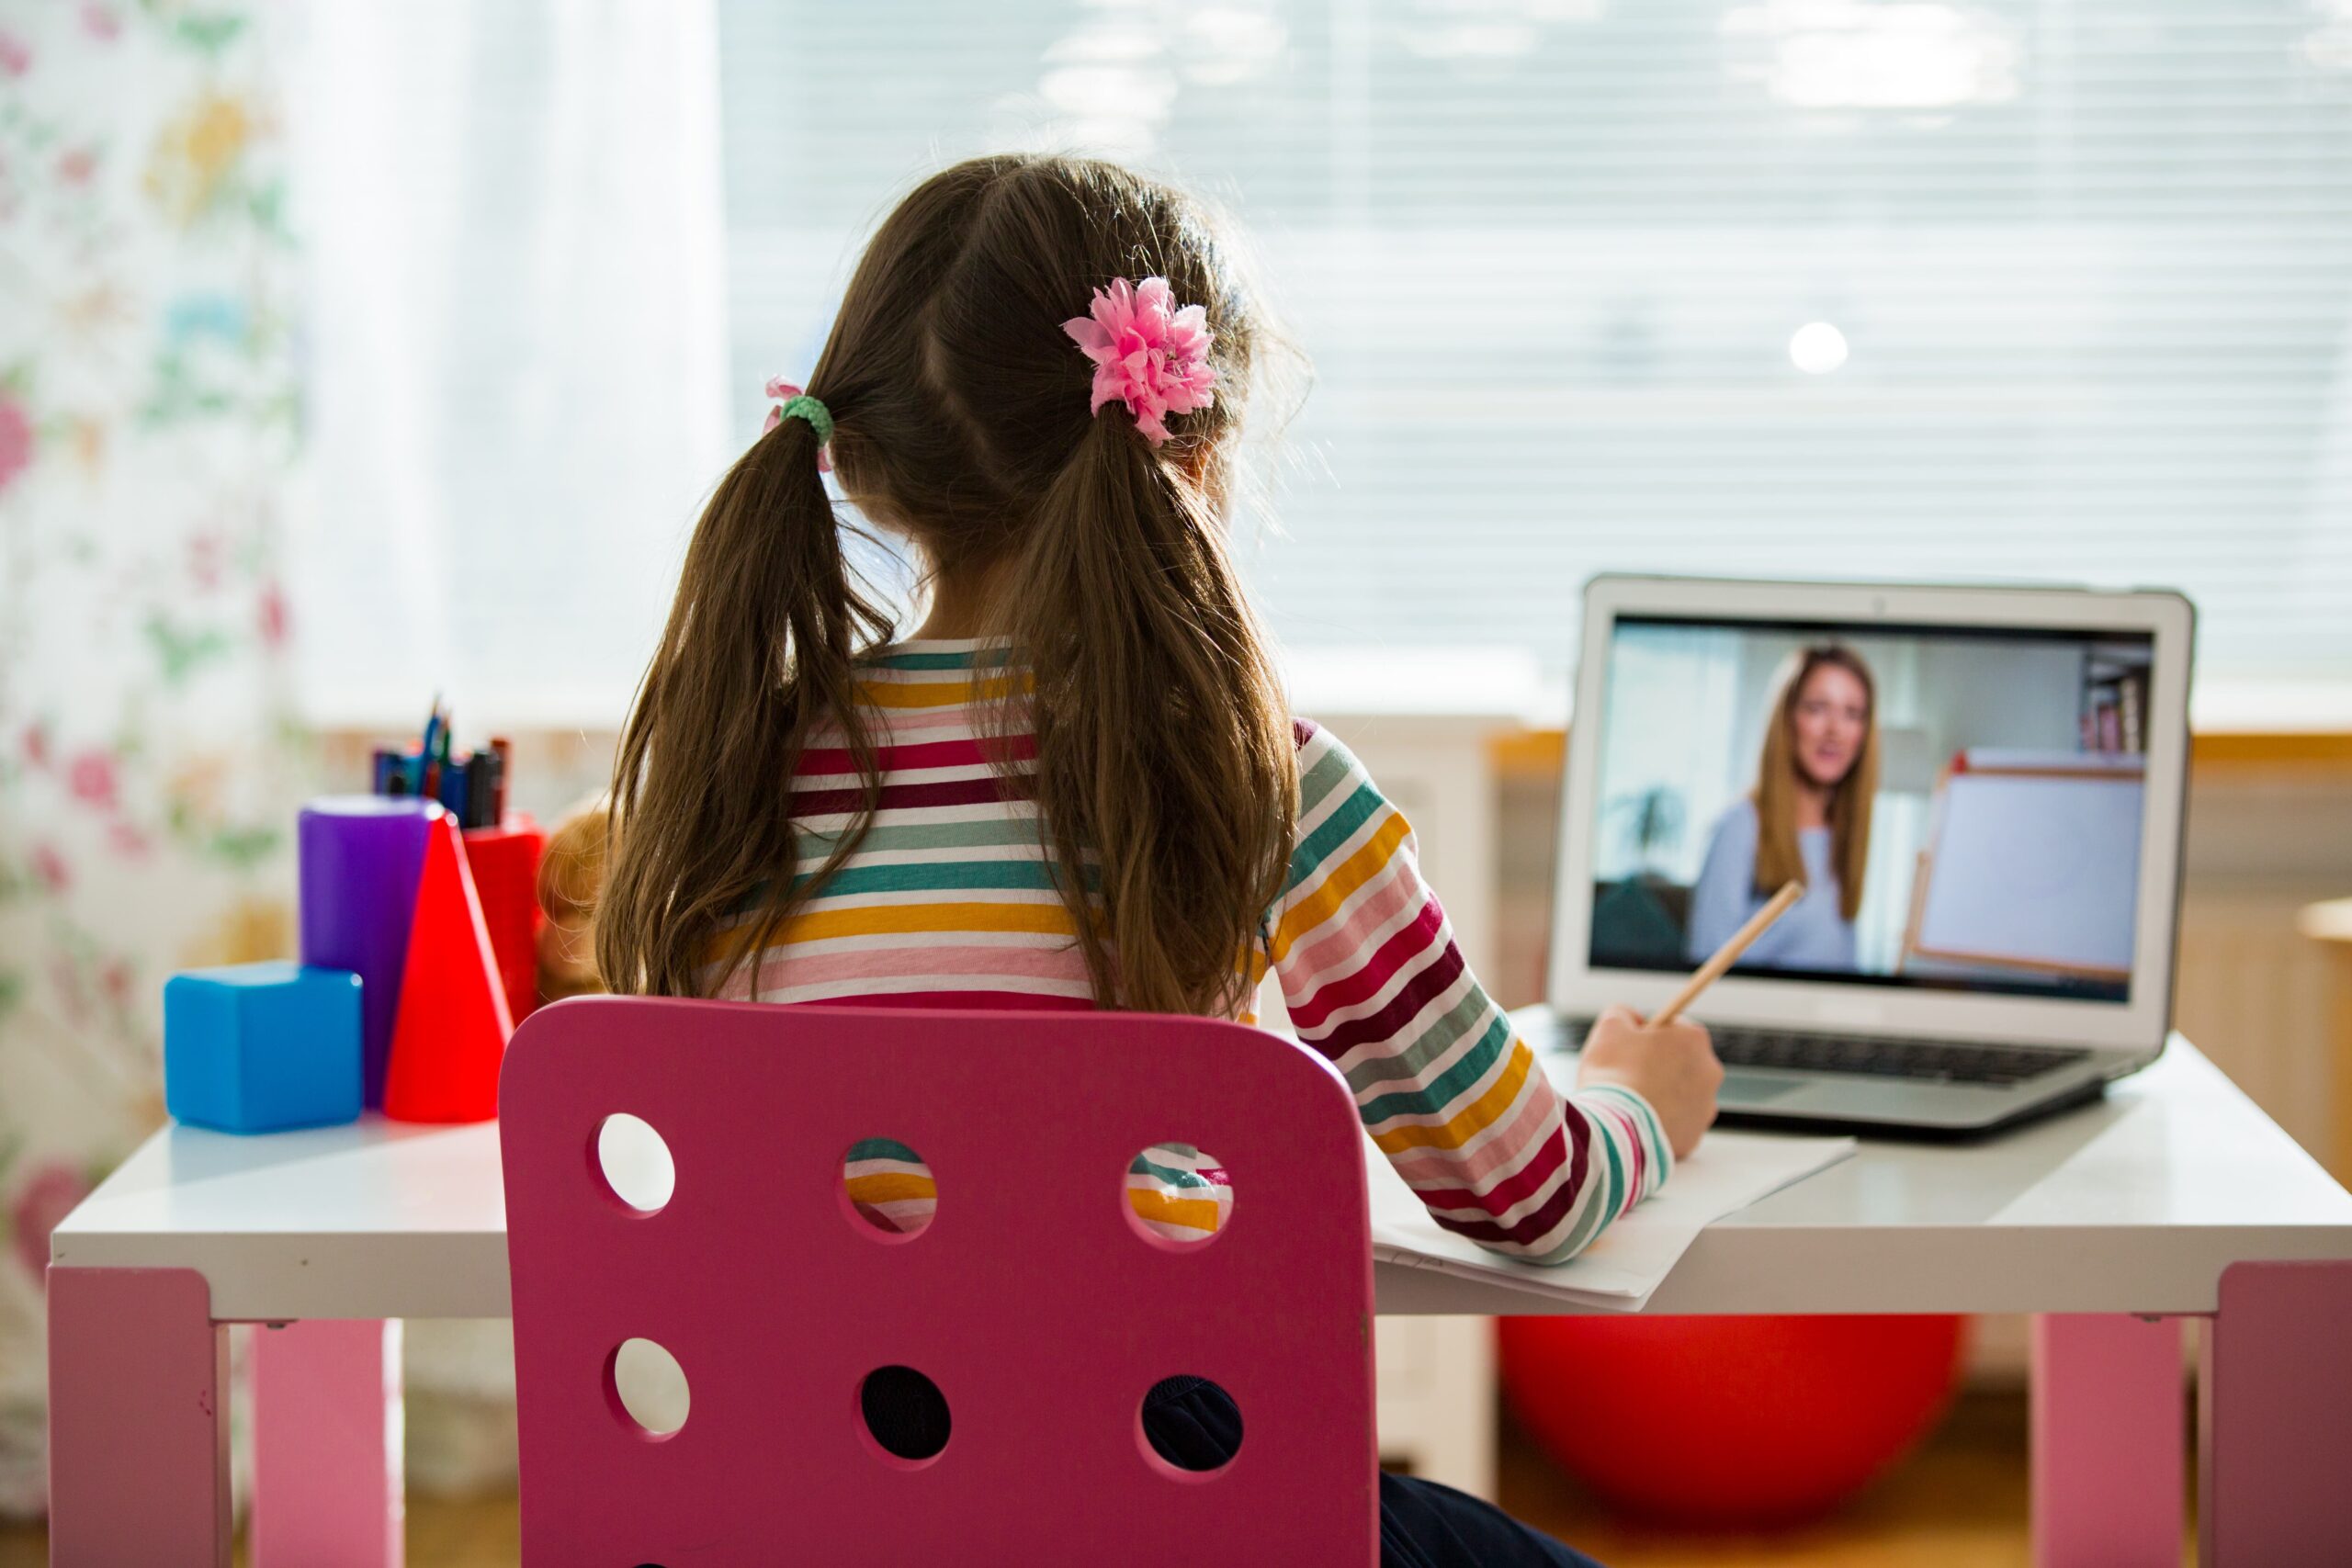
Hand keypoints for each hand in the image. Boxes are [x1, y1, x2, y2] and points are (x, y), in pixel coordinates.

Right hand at [1574, 1005, 1722, 1160]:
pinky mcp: (1694, 1136)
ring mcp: (1706, 1107)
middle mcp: (1710, 1071)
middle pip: (1681, 1060)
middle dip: (1659, 1064)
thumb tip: (1631, 1018)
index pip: (1675, 1025)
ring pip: (1681, 1093)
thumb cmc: (1614, 1073)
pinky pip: (1676, 1122)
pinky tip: (1637, 1121)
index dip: (1649, 1032)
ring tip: (1630, 1101)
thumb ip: (1623, 1013)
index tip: (1631, 1043)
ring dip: (1661, 1093)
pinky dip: (1660, 1120)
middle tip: (1627, 1072)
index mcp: (1694, 1039)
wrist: (1616, 1130)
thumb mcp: (1610, 1026)